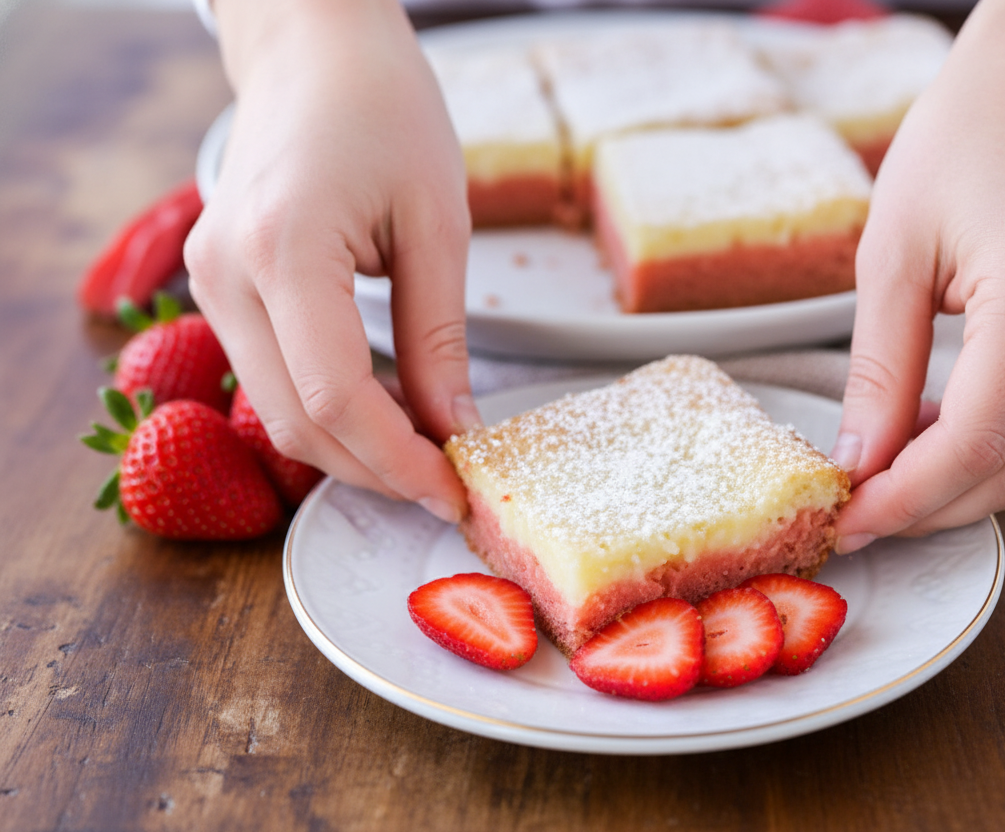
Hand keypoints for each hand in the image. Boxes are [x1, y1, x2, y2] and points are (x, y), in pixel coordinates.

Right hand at [185, 0, 477, 521]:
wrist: (315, 50)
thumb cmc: (385, 108)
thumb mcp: (437, 222)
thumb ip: (439, 336)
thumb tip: (455, 428)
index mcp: (284, 247)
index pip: (334, 397)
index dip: (396, 461)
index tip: (453, 490)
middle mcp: (227, 272)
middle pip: (295, 422)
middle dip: (375, 470)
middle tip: (446, 486)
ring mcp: (209, 281)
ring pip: (274, 411)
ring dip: (349, 449)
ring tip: (422, 452)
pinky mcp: (216, 285)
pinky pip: (268, 376)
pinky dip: (326, 410)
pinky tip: (382, 412)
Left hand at [831, 0, 1004, 550]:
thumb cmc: (961, 143)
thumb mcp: (891, 253)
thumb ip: (879, 369)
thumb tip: (861, 463)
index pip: (974, 445)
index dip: (905, 498)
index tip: (849, 519)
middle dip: (932, 508)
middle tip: (859, 512)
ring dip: (961, 485)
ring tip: (885, 474)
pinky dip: (991, 448)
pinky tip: (929, 434)